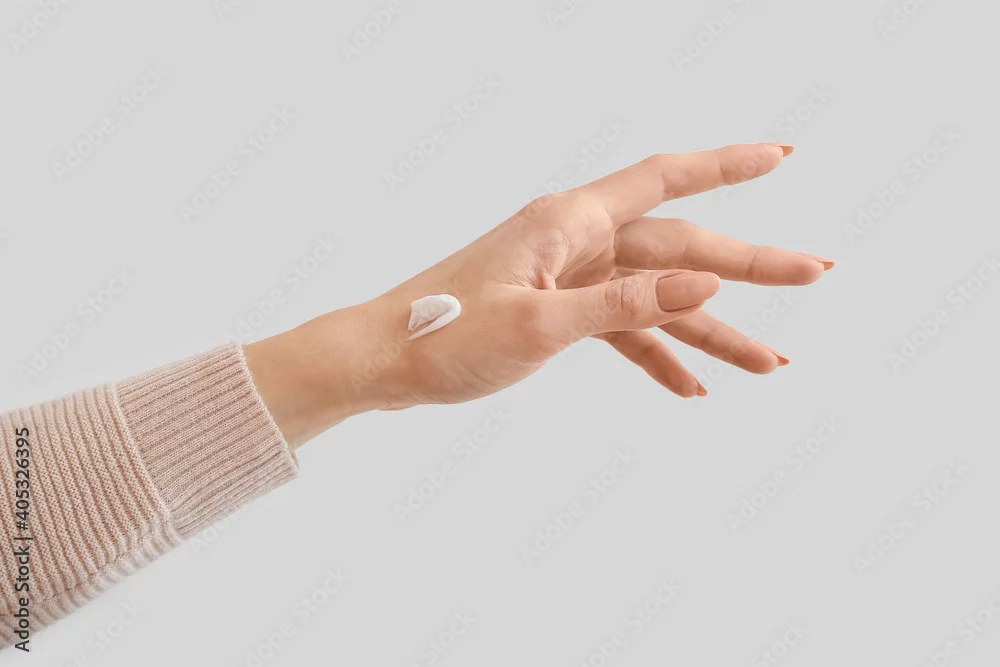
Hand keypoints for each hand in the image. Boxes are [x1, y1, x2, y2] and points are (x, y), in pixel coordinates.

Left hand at [246, 143, 832, 446]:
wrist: (382, 362)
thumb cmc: (444, 336)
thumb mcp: (541, 326)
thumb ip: (626, 304)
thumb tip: (706, 283)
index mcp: (569, 223)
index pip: (664, 180)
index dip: (726, 166)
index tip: (781, 157)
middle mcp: (575, 242)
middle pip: (677, 247)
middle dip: (747, 265)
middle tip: (816, 273)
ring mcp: (568, 278)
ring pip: (656, 297)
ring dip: (709, 330)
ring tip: (770, 363)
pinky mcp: (556, 312)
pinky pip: (621, 329)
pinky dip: (654, 357)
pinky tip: (690, 387)